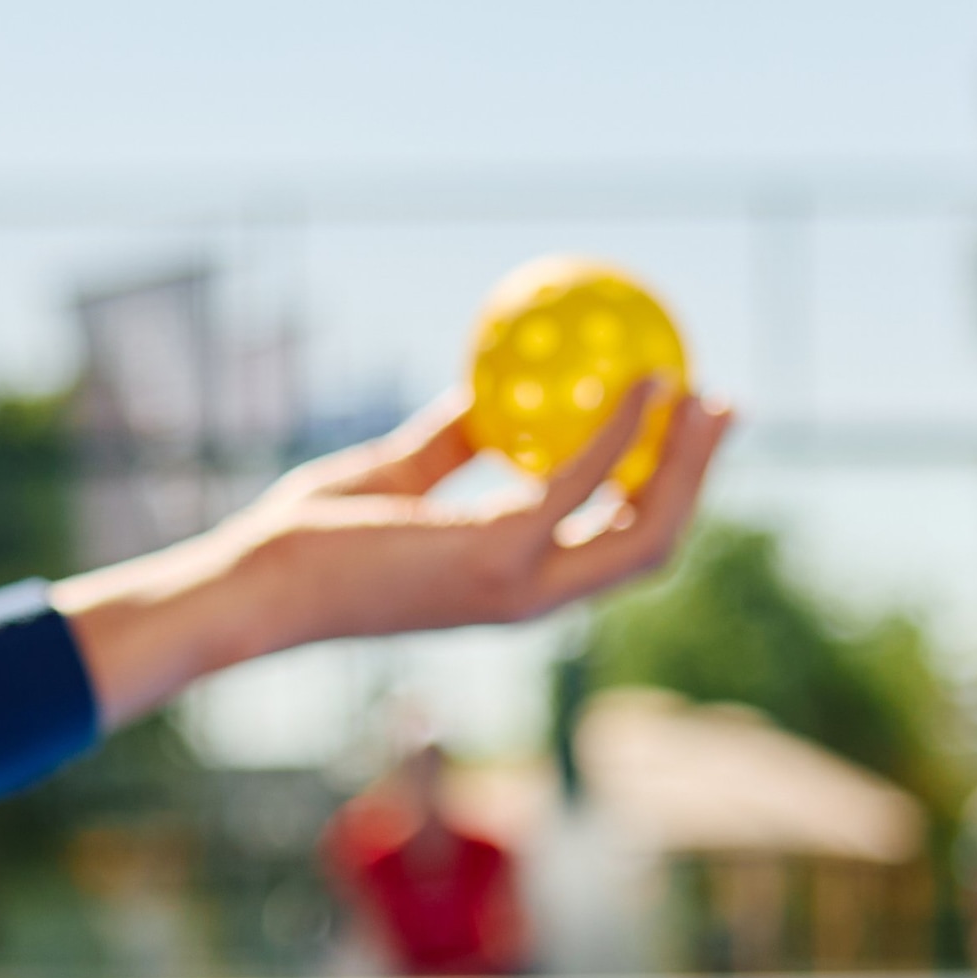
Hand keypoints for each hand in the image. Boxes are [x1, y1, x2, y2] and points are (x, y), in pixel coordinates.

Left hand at [71, 379, 733, 706]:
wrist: (255, 584)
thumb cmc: (307, 537)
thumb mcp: (392, 475)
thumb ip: (447, 443)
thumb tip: (485, 390)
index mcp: (513, 582)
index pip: (612, 546)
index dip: (662, 494)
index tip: (682, 431)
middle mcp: (531, 595)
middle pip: (653, 545)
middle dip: (699, 480)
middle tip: (721, 406)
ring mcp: (520, 584)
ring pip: (644, 530)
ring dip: (685, 462)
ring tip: (703, 391)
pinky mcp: (496, 557)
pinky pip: (581, 484)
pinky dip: (621, 432)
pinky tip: (641, 382)